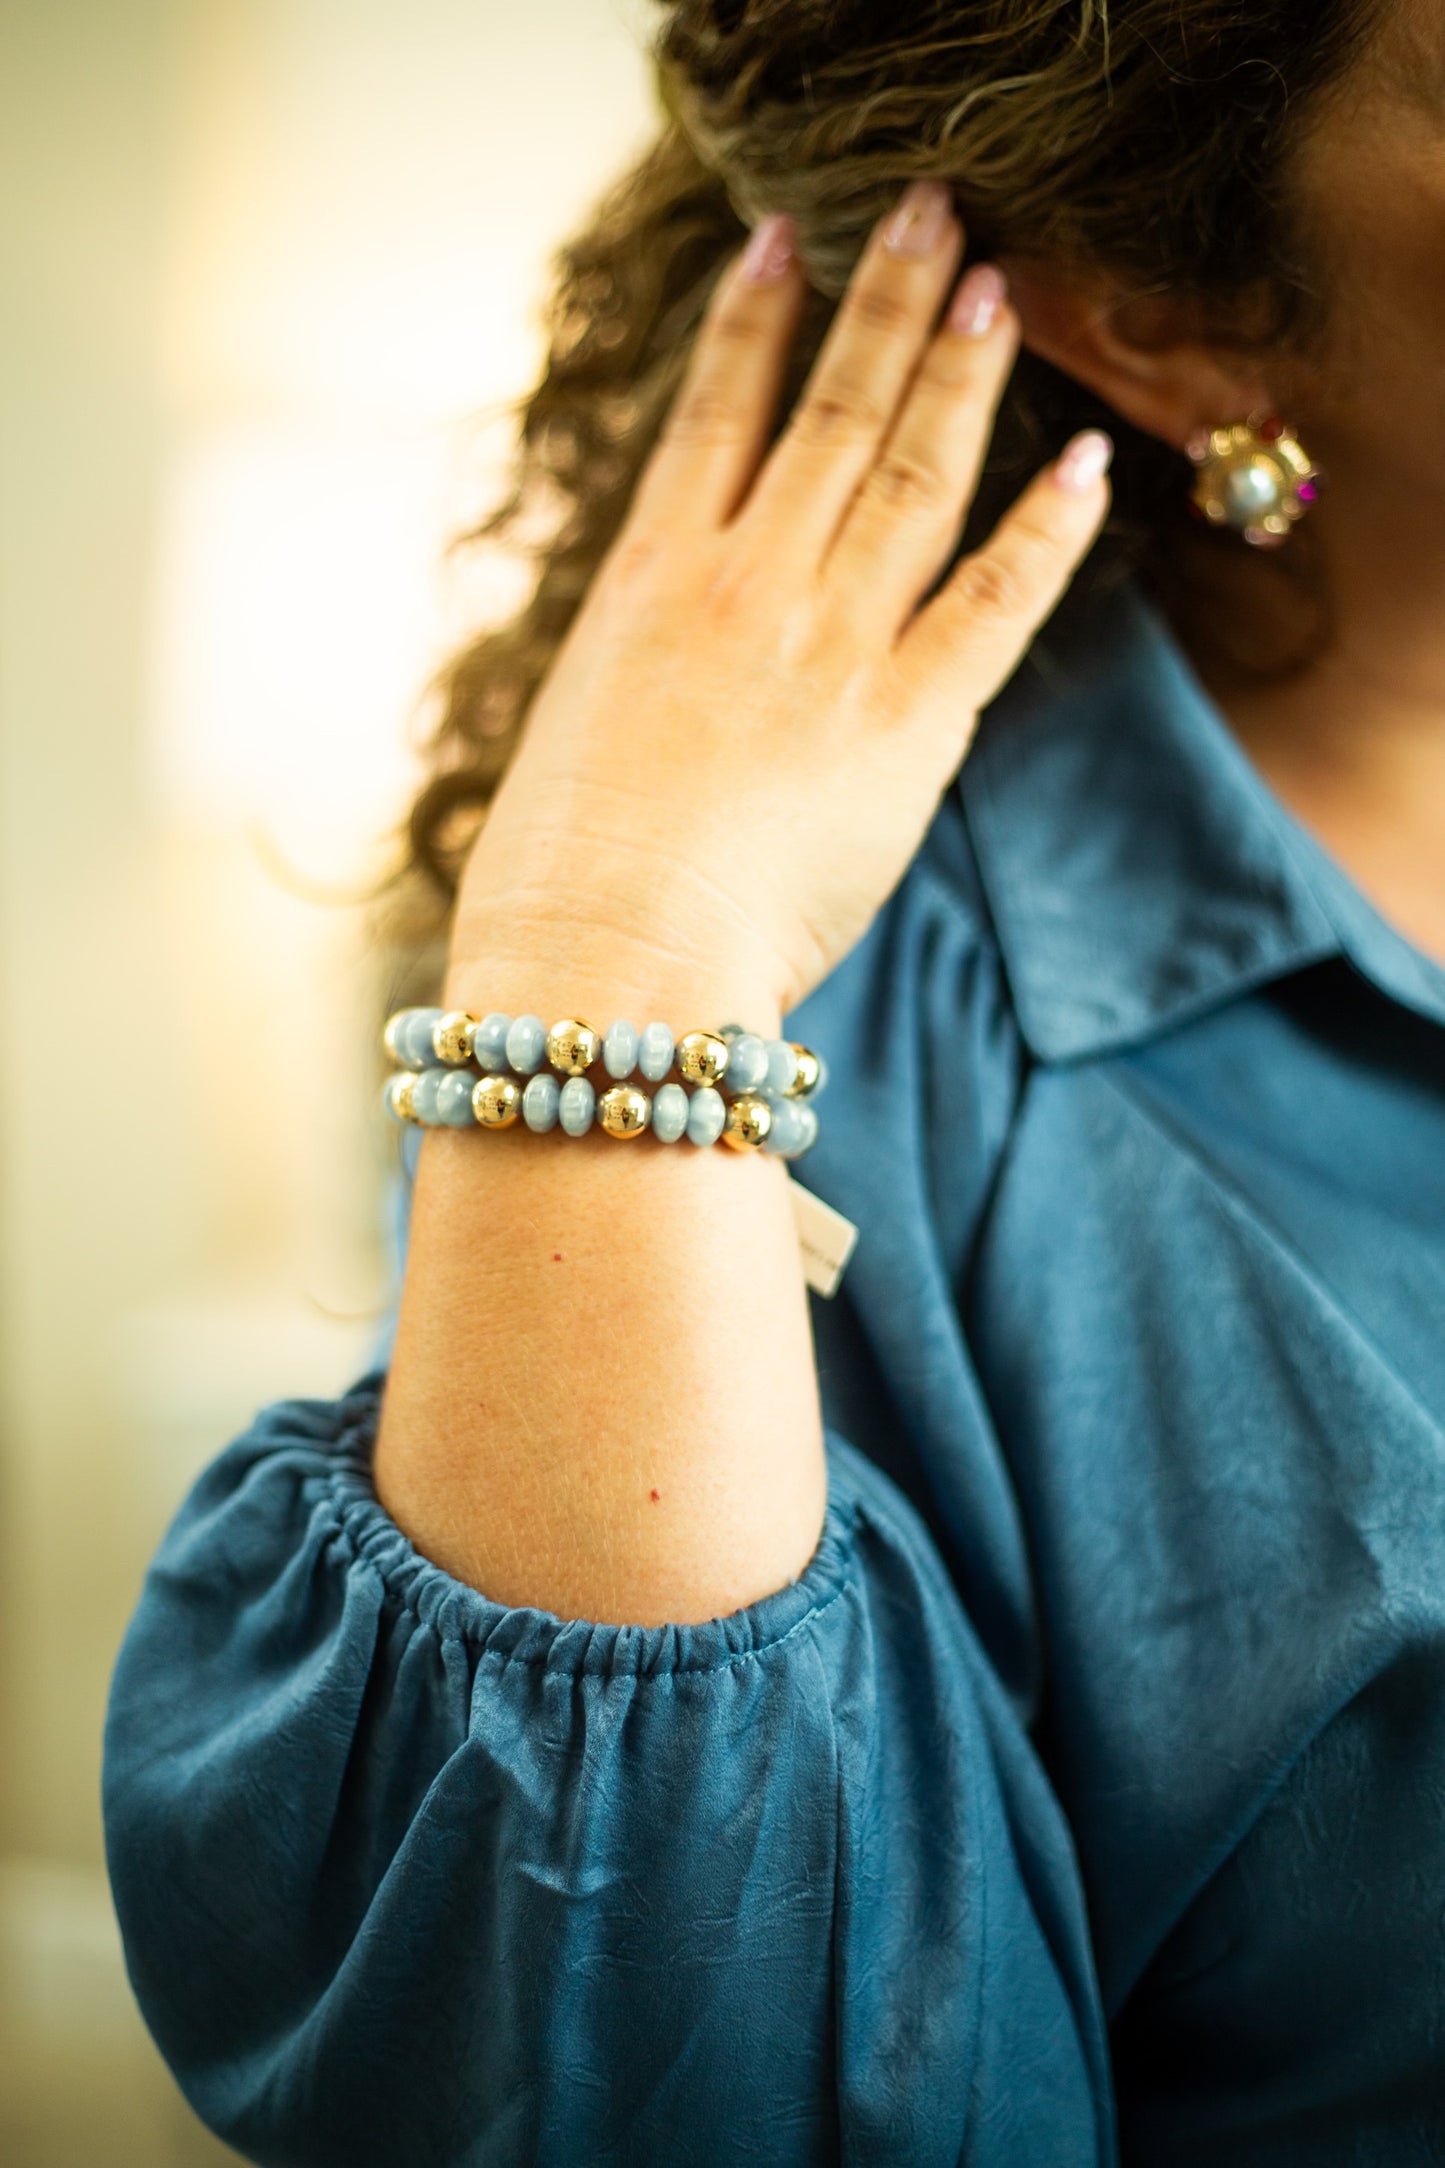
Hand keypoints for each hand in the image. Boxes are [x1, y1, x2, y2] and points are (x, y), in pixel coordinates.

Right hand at [451, 179, 1110, 1017]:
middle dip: (886, 302)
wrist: (606, 961)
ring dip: (961, 373)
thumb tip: (652, 660)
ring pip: (913, 474)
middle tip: (933, 214)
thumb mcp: (568, 738)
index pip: (713, 415)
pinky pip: (994, 601)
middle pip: (833, 414)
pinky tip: (1084, 464)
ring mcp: (828, 645)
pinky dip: (1046, 530)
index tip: (784, 241)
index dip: (753, 320)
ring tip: (999, 288)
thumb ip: (631, 673)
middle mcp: (744, 585)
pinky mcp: (905, 725)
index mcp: (648, 583)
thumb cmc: (559, 885)